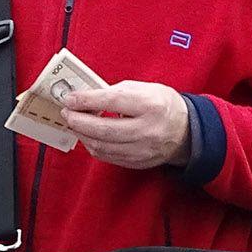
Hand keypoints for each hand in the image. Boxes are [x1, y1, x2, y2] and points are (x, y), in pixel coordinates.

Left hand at [60, 81, 191, 169]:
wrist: (185, 131)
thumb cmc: (161, 104)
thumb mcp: (143, 89)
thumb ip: (115, 92)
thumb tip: (85, 98)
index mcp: (151, 105)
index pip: (112, 102)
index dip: (86, 100)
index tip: (70, 98)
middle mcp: (147, 130)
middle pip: (103, 129)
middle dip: (78, 121)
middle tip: (67, 113)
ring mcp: (142, 150)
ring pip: (101, 146)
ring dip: (82, 134)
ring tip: (75, 123)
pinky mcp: (137, 162)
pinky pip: (107, 156)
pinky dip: (93, 145)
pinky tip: (88, 135)